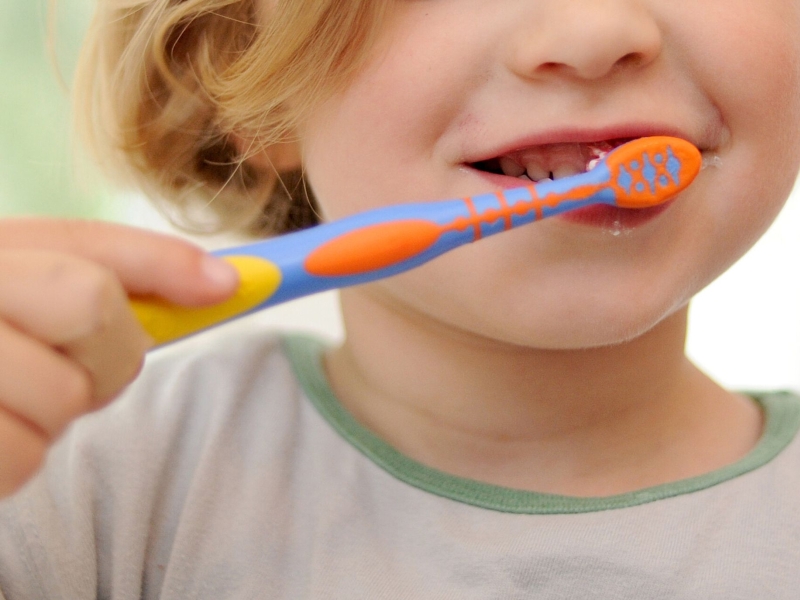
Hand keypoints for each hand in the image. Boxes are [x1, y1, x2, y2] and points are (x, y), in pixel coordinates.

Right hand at [0, 218, 237, 497]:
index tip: (229, 287)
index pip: (88, 246)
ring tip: (1, 397)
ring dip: (50, 411)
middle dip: (103, 348)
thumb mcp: (28, 281)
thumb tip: (223, 284)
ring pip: (64, 396)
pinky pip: (20, 458)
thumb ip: (122, 272)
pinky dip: (12, 455)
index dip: (164, 263)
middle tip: (59, 358)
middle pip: (91, 306)